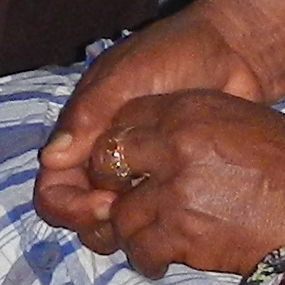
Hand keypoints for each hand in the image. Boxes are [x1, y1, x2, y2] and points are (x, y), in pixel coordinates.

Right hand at [34, 1, 274, 240]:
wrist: (233, 52)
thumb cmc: (174, 55)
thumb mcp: (126, 77)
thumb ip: (89, 115)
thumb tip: (52, 159)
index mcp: (84, 134)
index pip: (55, 188)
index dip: (70, 205)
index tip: (105, 202)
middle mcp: (105, 160)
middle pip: (79, 214)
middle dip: (95, 224)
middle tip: (130, 215)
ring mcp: (139, 174)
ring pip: (113, 224)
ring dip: (124, 232)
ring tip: (154, 220)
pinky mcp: (172, 182)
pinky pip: (153, 217)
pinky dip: (156, 226)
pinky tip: (180, 218)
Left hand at [70, 89, 284, 279]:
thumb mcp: (240, 120)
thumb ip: (191, 127)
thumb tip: (155, 147)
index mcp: (189, 109)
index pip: (123, 121)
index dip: (120, 148)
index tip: (127, 167)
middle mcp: (175, 145)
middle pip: (108, 165)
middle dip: (112, 187)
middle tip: (127, 203)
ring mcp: (177, 192)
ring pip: (120, 214)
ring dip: (130, 229)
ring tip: (150, 236)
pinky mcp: (185, 235)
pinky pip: (142, 249)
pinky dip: (147, 258)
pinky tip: (161, 258)